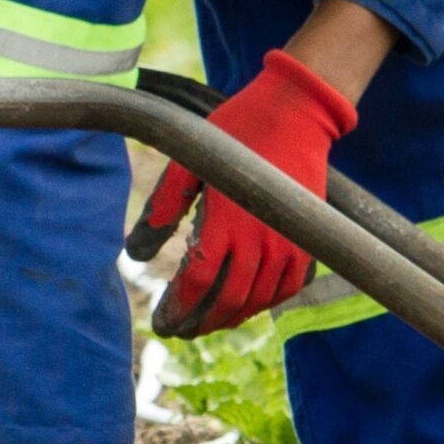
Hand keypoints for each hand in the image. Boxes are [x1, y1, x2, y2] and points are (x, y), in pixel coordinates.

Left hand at [129, 49, 356, 335]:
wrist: (294, 114)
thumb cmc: (234, 133)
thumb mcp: (187, 163)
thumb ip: (162, 208)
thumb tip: (135, 254)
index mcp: (227, 221)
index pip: (199, 282)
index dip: (179, 308)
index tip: (161, 321)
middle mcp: (262, 239)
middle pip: (228, 300)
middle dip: (199, 322)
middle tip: (178, 329)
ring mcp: (290, 243)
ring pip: (258, 300)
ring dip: (229, 317)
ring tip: (205, 322)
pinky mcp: (307, 241)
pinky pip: (288, 288)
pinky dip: (264, 303)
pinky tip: (245, 305)